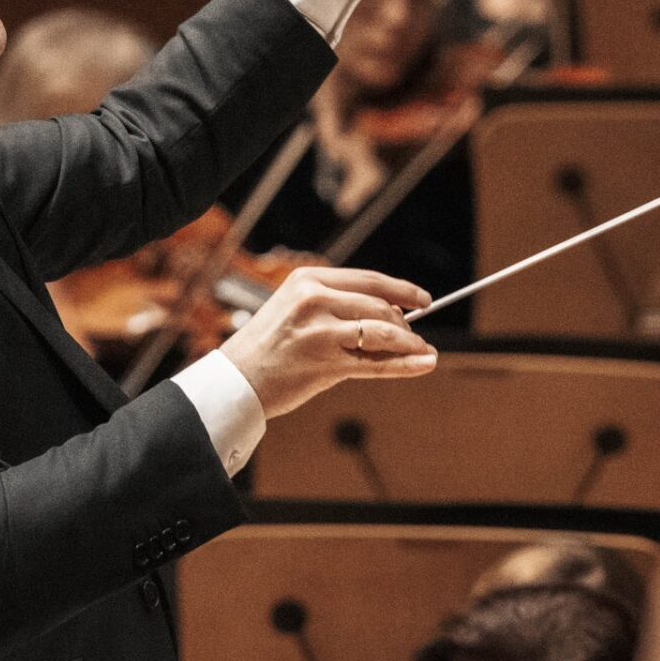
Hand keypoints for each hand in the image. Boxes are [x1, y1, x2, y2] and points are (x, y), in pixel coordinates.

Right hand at [220, 266, 435, 417]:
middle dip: (404, 324)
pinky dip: (405, 364)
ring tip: (423, 352)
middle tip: (416, 338)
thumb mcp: (296, 312)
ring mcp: (319, 330)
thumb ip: (336, 307)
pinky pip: (376, 363)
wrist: (235, 381)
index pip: (368, 279)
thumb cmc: (267, 349)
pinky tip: (424, 364)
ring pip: (382, 332)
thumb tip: (390, 315)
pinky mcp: (324, 361)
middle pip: (379, 305)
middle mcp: (314, 299)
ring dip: (409, 344)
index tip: (422, 300)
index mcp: (307, 280)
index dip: (401, 289)